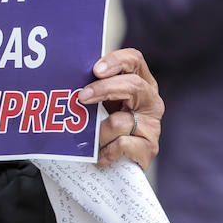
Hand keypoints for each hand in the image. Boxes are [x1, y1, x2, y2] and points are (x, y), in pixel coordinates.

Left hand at [77, 48, 161, 170]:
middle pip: (133, 85)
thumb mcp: (102, 102)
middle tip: (82, 97)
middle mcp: (151, 101)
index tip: (95, 70)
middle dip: (104, 89)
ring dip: (97, 133)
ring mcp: (152, 125)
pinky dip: (105, 151)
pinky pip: (121, 144)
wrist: (118, 162)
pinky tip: (100, 156)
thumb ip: (94, 87)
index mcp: (140, 82)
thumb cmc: (106, 124)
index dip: (116, 61)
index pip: (135, 60)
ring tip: (89, 141)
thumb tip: (70, 78)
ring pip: (119, 121)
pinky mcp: (149, 148)